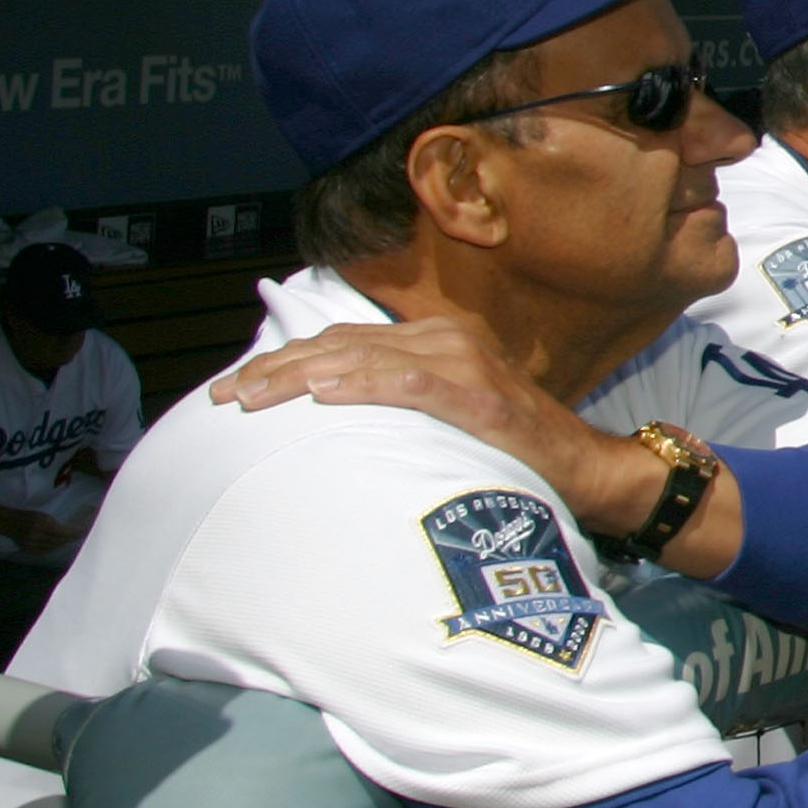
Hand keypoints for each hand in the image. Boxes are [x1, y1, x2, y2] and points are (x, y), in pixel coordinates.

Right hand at [13, 512, 80, 555]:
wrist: (8, 523)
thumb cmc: (28, 516)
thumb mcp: (42, 516)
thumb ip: (54, 524)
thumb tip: (69, 531)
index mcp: (41, 524)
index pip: (62, 532)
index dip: (73, 534)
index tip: (82, 533)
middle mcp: (37, 536)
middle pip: (58, 541)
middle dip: (69, 539)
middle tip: (78, 537)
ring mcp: (31, 544)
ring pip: (53, 547)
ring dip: (62, 544)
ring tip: (68, 540)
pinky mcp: (28, 550)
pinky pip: (45, 551)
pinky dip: (52, 548)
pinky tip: (57, 544)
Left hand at [211, 318, 657, 534]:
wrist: (584, 468)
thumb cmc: (514, 449)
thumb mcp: (449, 413)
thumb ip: (401, 398)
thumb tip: (333, 411)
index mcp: (436, 339)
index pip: (344, 341)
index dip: (285, 359)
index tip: (233, 385)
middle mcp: (447, 339)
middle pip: (343, 346)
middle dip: (277, 369)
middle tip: (223, 395)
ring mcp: (465, 364)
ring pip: (366, 360)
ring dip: (302, 377)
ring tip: (254, 397)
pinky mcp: (479, 397)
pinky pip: (410, 385)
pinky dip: (363, 387)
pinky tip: (323, 395)